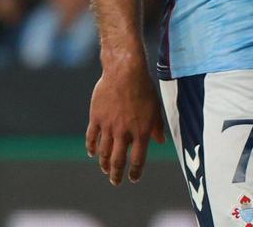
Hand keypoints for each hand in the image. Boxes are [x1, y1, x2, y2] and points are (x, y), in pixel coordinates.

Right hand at [86, 56, 165, 185]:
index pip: (138, 159)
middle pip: (118, 161)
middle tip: (115, 181)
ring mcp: (108, 126)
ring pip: (104, 152)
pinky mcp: (96, 118)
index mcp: (141, 131)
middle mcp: (124, 132)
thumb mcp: (156, 108)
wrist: (125, 72)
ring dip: (104, 164)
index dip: (135, 172)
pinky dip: (91, 148)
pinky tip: (92, 153)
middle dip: (116, 174)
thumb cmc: (144, 89)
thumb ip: (157, 127)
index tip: (133, 179)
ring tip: (105, 169)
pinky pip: (91, 138)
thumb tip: (161, 142)